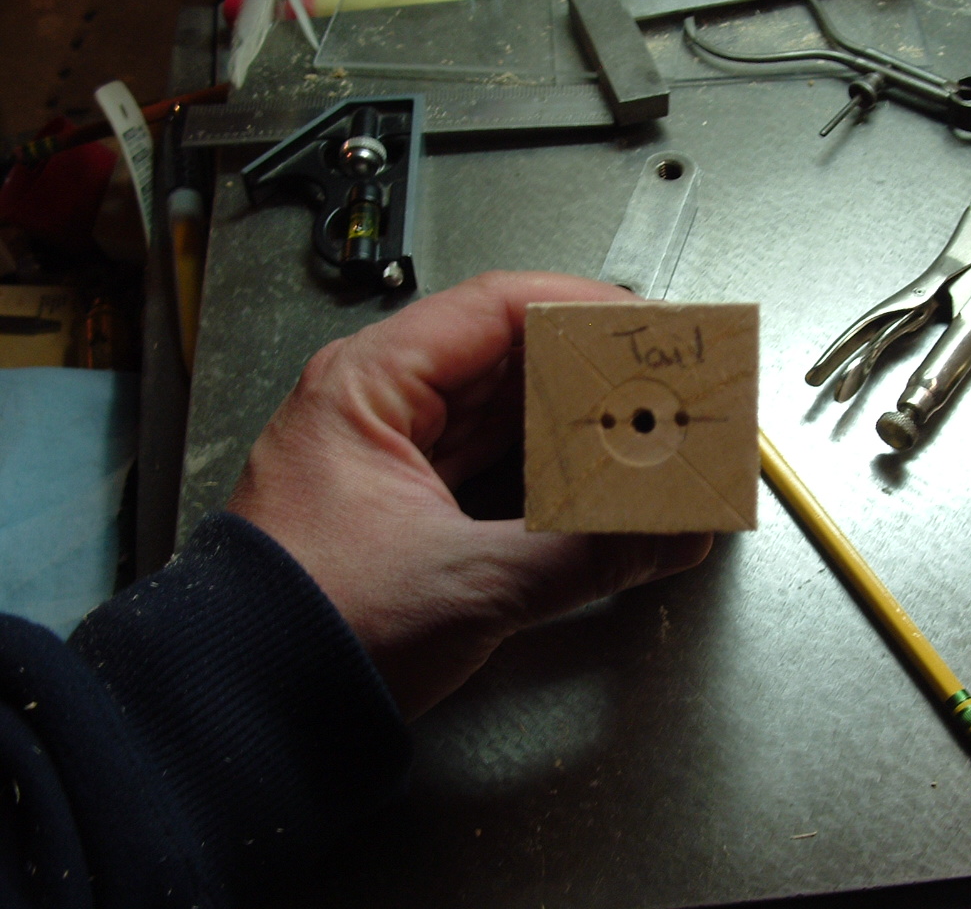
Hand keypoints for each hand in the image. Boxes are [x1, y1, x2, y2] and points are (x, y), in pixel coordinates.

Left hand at [227, 272, 712, 719]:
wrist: (247, 711)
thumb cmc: (311, 628)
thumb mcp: (471, 581)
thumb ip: (589, 552)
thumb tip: (674, 530)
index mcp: (367, 385)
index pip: (494, 308)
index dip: (582, 309)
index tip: (645, 328)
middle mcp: (373, 404)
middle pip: (504, 357)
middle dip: (587, 372)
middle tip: (658, 385)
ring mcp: (387, 452)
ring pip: (500, 411)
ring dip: (568, 421)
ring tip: (638, 429)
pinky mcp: (401, 500)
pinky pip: (487, 459)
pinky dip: (541, 466)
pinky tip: (588, 479)